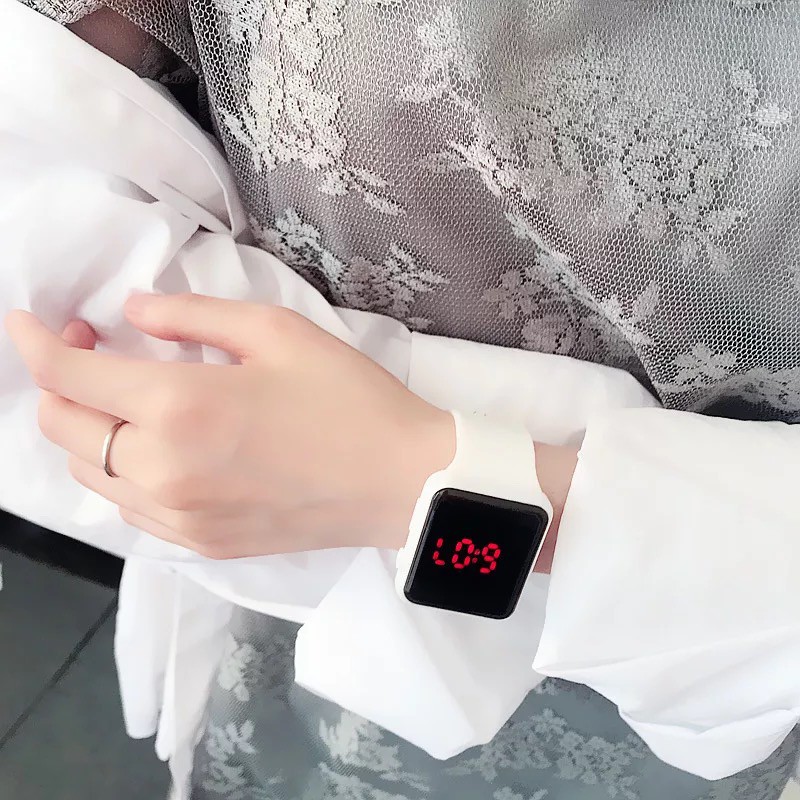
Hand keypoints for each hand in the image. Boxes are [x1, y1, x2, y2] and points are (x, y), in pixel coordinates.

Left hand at [5, 295, 455, 558]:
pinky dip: (122, 472)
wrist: (399, 481)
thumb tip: (131, 313)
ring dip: (87, 431)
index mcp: (180, 407)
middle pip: (62, 430)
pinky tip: (159, 450)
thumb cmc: (346, 397)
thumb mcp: (275, 331)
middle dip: (59, 384)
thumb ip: (190, 315)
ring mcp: (178, 518)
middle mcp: (162, 470)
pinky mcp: (200, 545)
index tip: (25, 320)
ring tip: (127, 401)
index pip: (69, 374)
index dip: (35, 341)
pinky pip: (130, 508)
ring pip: (89, 475)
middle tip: (97, 349)